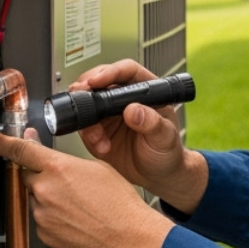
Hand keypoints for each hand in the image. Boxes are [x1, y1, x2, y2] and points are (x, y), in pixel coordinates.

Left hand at [0, 128, 174, 247]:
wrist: (129, 238)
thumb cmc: (119, 204)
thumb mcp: (97, 168)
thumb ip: (64, 159)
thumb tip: (43, 152)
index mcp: (57, 168)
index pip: (19, 150)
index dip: (1, 143)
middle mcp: (45, 191)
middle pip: (29, 178)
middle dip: (43, 178)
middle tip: (69, 186)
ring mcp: (42, 215)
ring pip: (37, 201)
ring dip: (51, 200)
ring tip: (81, 207)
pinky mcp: (44, 235)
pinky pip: (43, 221)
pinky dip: (55, 219)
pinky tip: (78, 220)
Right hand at [69, 59, 207, 213]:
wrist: (158, 176)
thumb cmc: (168, 152)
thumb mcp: (165, 137)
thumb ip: (152, 123)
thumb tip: (134, 110)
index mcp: (146, 91)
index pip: (127, 71)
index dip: (110, 72)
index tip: (97, 80)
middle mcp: (125, 99)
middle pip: (101, 82)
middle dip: (87, 88)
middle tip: (80, 95)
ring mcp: (110, 114)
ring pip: (88, 104)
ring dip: (87, 119)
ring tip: (97, 136)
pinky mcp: (99, 130)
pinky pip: (85, 127)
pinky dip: (88, 136)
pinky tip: (101, 146)